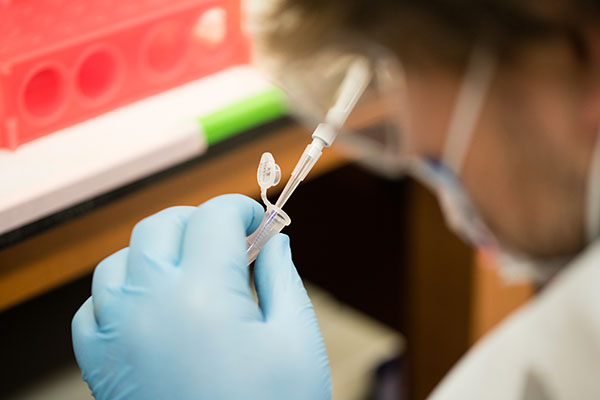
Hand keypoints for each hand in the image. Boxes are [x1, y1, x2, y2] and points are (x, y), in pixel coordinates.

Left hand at [72, 194, 330, 399]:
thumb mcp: (296, 339)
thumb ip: (282, 277)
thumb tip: (273, 240)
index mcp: (204, 294)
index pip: (214, 217)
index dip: (241, 208)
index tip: (258, 219)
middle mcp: (149, 305)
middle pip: (162, 225)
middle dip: (200, 221)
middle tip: (232, 241)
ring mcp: (116, 334)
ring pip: (122, 258)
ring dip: (159, 250)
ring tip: (193, 270)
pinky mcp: (101, 364)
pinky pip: (96, 305)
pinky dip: (122, 290)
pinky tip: (154, 305)